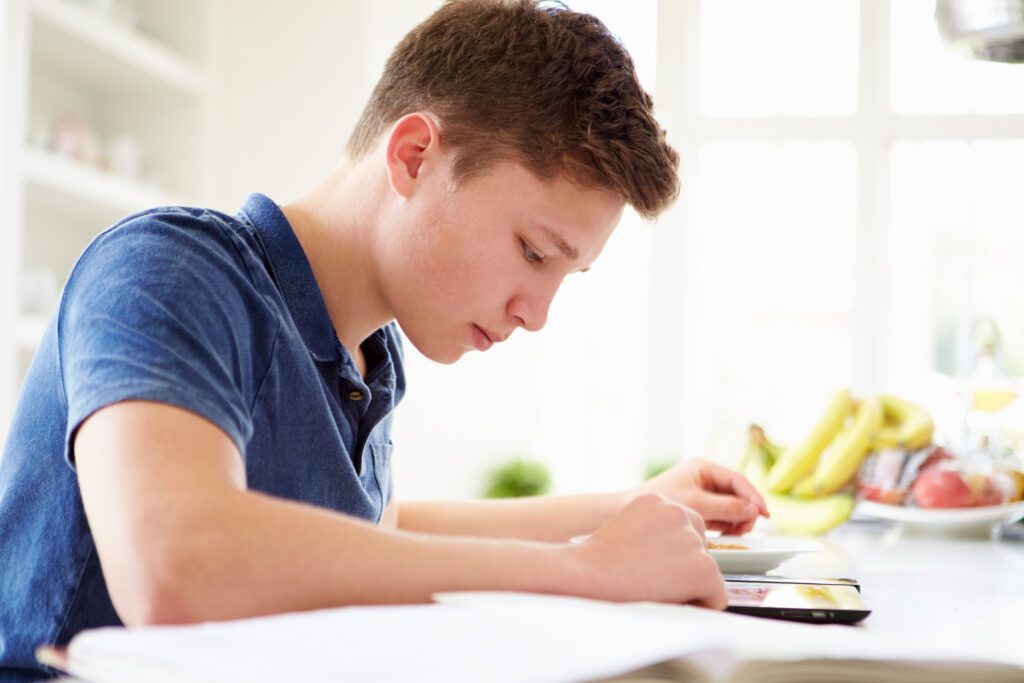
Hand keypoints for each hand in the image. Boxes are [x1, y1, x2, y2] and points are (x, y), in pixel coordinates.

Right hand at [570, 494, 726, 608]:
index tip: (651, 564)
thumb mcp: (626, 528)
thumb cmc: (597, 560)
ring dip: (689, 585)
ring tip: (655, 588)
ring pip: (708, 572)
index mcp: (658, 500)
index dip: (671, 554)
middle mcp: (679, 511)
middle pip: (700, 548)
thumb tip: (672, 553)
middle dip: (685, 567)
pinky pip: (717, 596)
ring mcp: (692, 538)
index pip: (684, 529)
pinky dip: (701, 605)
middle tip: (652, 578)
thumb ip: (652, 531)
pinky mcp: (703, 566)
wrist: (586, 574)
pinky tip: (672, 600)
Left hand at [635, 459, 768, 534]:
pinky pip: (720, 516)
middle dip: (746, 510)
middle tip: (749, 528)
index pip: (737, 480)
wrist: (630, 513)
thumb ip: (726, 507)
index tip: (764, 513)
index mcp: (702, 468)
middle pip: (736, 494)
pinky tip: (729, 534)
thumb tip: (753, 511)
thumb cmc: (660, 503)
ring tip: (739, 532)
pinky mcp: (698, 509)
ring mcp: (701, 494)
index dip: (753, 496)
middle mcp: (703, 478)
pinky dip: (727, 525)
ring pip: (730, 507)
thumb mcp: (697, 504)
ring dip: (738, 519)